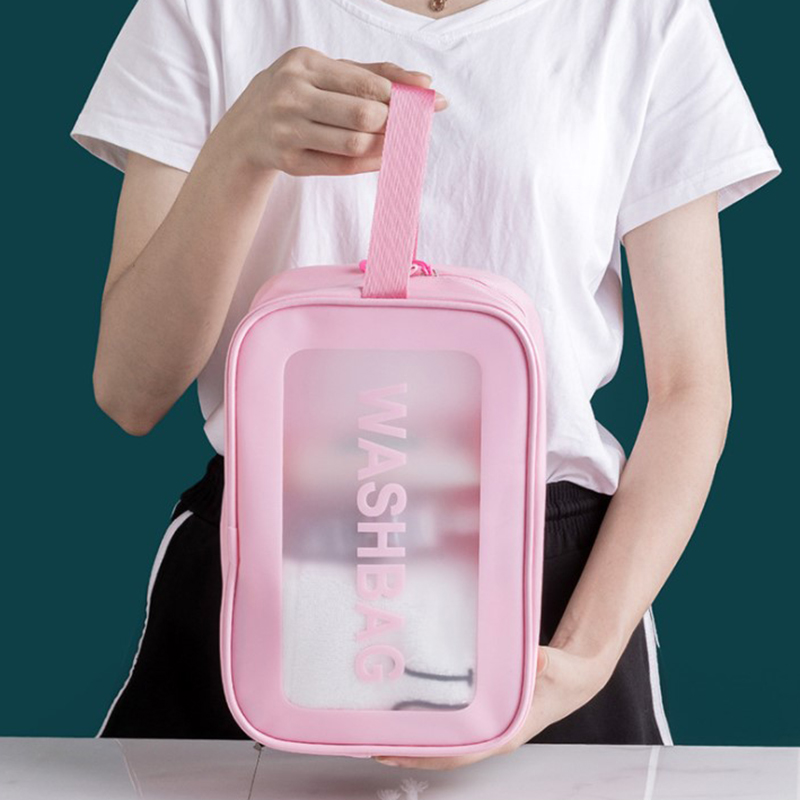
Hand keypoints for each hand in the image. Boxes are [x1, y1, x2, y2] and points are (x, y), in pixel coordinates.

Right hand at [214, 46, 447, 176]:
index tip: (422, 104)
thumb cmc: (297, 94)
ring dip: (384, 146)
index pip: (366, 83)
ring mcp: (288, 130)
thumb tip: (425, 84)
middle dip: (393, 123)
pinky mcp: (290, 162)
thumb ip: (374, 74)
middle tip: (408, 127)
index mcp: (304, 64)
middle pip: (363, 115)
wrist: (246, 130)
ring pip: (354, 143)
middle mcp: (292, 94)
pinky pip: (341, 166)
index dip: (399, 98)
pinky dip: (370, 163)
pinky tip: (382, 157)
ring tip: (396, 142)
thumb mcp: (325, 73)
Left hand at [372, 644, 616, 770]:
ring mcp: (488, 727)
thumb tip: (536, 657)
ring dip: (416, 738)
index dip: (422, 755)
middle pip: (443, 753)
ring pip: (446, 741)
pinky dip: (432, 722)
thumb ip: (543, 663)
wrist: (576, 677)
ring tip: (381, 727)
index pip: (457, 754)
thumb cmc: (564, 676)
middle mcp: (492, 736)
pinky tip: (411, 710)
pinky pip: (453, 724)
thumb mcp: (554, 667)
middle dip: (407, 750)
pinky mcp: (486, 714)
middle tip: (370, 741)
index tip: (390, 752)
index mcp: (505, 734)